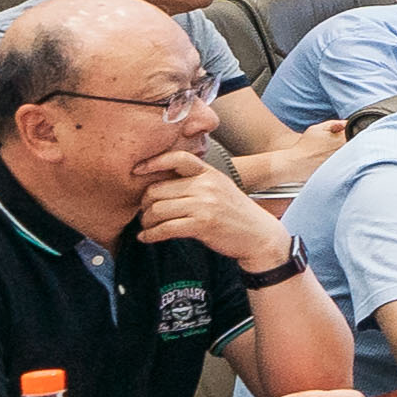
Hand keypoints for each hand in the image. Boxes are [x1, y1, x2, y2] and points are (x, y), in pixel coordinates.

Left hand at [129, 146, 278, 262]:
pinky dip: (151, 235)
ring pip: (158, 209)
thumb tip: (160, 184)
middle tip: (144, 212)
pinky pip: (165, 228)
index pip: (178, 158)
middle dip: (145, 203)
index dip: (153, 162)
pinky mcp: (202, 225)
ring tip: (147, 227)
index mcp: (210, 174)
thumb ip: (196, 182)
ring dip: (146, 221)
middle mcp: (206, 186)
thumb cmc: (236, 214)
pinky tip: (147, 238)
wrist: (259, 236)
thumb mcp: (221, 189)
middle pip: (158, 189)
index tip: (137, 170)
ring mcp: (205, 205)